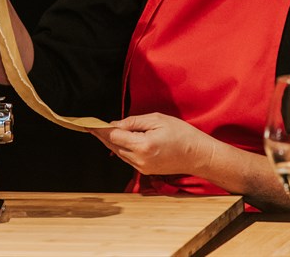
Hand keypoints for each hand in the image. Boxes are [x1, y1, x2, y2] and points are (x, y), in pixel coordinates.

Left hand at [89, 112, 214, 176]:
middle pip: (114, 146)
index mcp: (143, 145)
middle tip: (90, 126)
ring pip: (119, 153)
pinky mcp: (146, 171)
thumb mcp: (157, 120)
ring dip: (110, 143)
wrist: (199, 155)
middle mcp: (140, 160)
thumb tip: (115, 124)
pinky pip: (128, 158)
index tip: (90, 123)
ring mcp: (143, 168)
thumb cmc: (182, 134)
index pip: (114, 136)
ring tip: (99, 132)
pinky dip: (120, 149)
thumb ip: (133, 122)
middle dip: (102, 136)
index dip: (101, 129)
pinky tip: (117, 140)